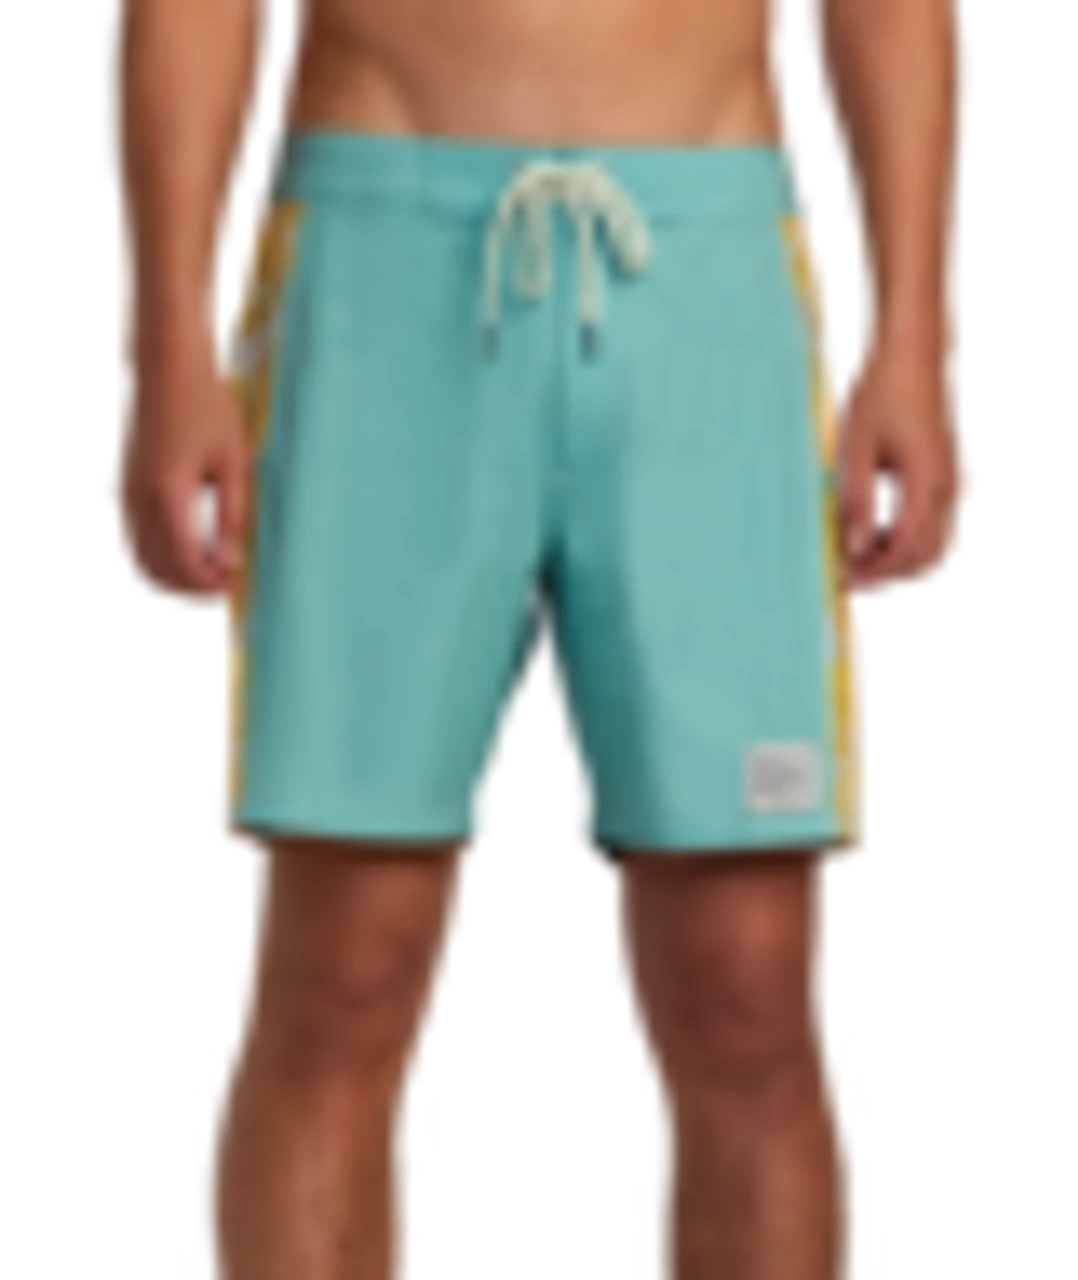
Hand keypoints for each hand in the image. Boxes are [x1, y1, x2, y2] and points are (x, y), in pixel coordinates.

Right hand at [109, 318, 247, 614]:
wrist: (159, 361)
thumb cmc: (204, 405)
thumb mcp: (231, 461)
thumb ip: (228, 517)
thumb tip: (229, 566)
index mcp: (169, 497)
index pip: (186, 569)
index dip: (210, 591)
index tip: (233, 590)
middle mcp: (136, 505)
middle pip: (154, 580)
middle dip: (189, 593)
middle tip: (221, 582)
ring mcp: (120, 500)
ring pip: (135, 568)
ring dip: (169, 580)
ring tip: (203, 568)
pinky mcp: (115, 492)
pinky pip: (125, 546)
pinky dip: (150, 561)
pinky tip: (179, 547)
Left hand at [839, 329, 976, 598]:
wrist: (916, 335)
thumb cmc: (880, 387)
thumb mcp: (856, 447)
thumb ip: (859, 502)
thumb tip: (857, 550)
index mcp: (927, 493)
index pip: (904, 558)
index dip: (875, 579)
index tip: (845, 586)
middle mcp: (953, 492)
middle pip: (933, 558)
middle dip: (896, 577)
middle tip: (856, 578)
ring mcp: (960, 477)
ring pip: (946, 541)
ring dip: (912, 558)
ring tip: (871, 557)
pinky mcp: (956, 462)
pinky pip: (949, 517)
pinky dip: (924, 535)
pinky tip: (895, 525)